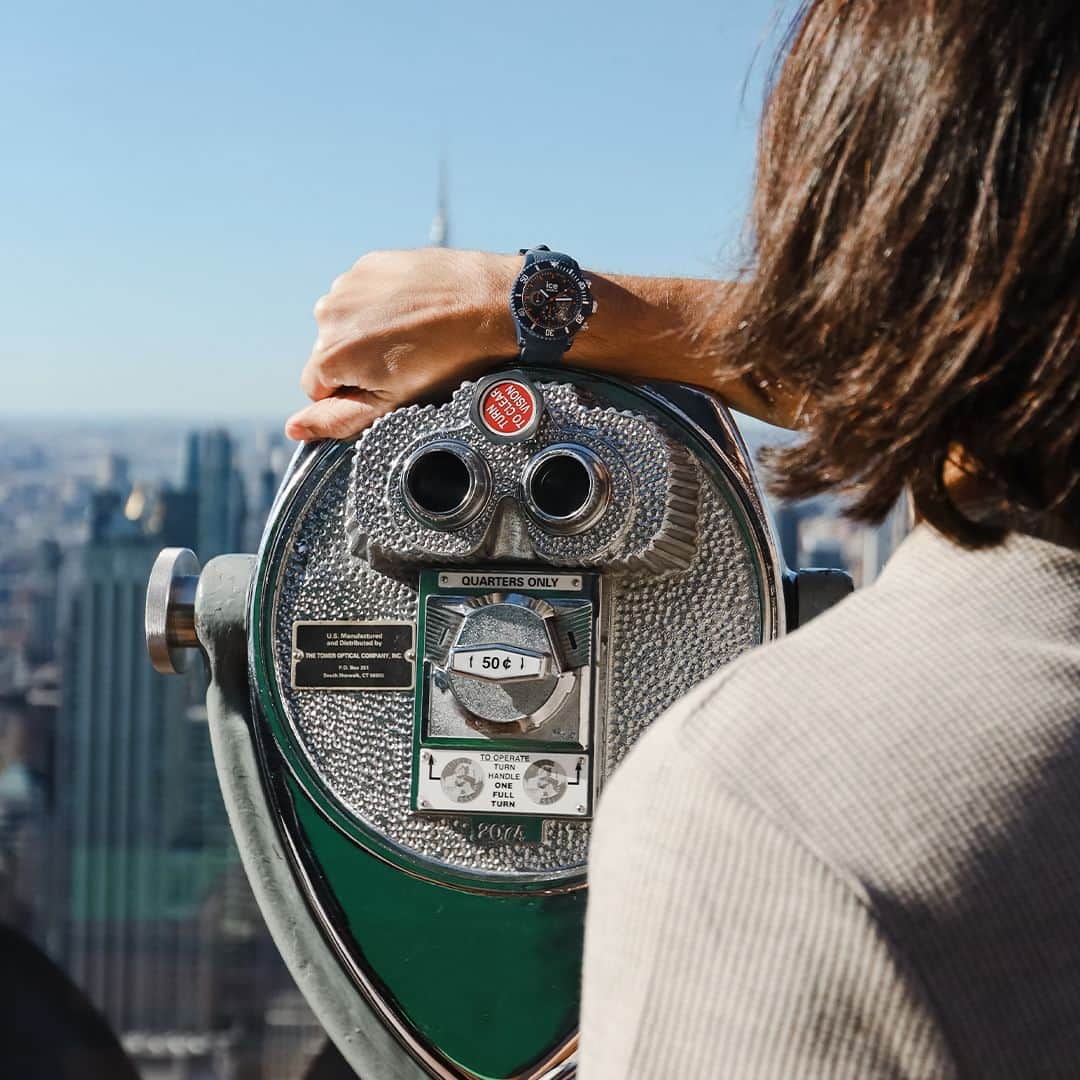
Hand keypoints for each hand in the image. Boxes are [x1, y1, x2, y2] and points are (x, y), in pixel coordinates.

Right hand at [285, 248, 518, 440]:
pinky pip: (363, 294)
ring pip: (345, 322)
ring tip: (412, 335)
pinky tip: (414, 310)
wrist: (489, 303)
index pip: (316, 389)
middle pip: (329, 353)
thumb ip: (339, 419)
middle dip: (358, 362)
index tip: (386, 387)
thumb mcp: (394, 404)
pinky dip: (381, 304)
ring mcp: (348, 285)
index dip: (350, 394)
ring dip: (368, 331)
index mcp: (330, 355)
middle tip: (405, 362)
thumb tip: (294, 429)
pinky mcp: (370, 264)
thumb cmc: (447, 361)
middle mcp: (328, 315)